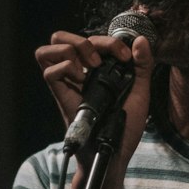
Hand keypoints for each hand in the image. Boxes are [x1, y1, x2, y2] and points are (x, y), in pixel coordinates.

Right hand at [34, 28, 153, 171]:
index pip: (91, 39)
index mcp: (95, 68)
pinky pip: (49, 72)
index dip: (109, 41)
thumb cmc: (125, 125)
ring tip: (88, 68)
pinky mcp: (60, 96)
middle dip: (83, 40)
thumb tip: (140, 40)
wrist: (115, 151)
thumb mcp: (140, 91)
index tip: (125, 57)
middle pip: (60, 37)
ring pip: (46, 50)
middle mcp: (77, 73)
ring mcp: (66, 84)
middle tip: (100, 61)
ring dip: (70, 50)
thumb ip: (142, 65)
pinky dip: (66, 69)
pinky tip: (82, 82)